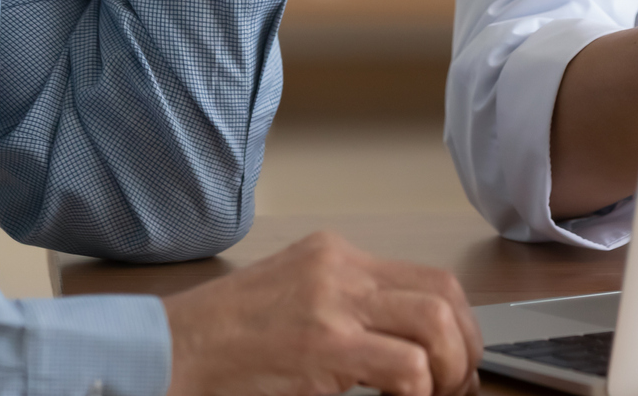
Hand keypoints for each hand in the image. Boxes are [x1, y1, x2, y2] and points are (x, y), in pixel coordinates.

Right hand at [162, 230, 480, 395]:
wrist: (171, 348)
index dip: (459, 323)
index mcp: (335, 255)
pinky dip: (417, 393)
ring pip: (436, 325)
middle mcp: (340, 269)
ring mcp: (332, 304)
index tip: (459, 360)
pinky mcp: (323, 346)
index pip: (428, 278)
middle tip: (458, 386)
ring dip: (449, 370)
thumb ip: (346, 307)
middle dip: (466, 347)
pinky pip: (406, 367)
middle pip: (443, 295)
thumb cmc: (223, 337)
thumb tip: (408, 344)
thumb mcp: (292, 297)